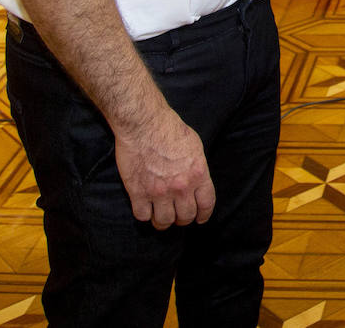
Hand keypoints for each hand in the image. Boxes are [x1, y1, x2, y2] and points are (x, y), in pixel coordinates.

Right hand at [114, 107, 214, 229]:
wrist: (144, 123)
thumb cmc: (170, 129)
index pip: (206, 204)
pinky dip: (144, 215)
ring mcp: (159, 191)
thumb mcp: (195, 147)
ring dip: (163, 221)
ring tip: (161, 216)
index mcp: (198, 174)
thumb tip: (197, 182)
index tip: (200, 218)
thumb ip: (197, 168)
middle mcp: (181, 187)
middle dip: (183, 219)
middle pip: (185, 217)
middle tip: (178, 216)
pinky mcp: (138, 192)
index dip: (204, 215)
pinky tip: (145, 208)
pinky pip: (142, 216)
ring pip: (164, 221)